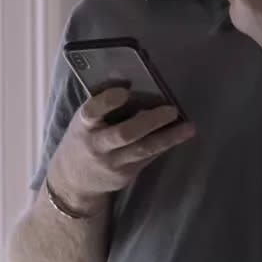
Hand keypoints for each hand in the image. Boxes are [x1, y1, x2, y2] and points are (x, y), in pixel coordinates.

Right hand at [46, 87, 195, 214]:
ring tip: (188, 128)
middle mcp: (96, 145)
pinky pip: (148, 159)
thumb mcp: (83, 121)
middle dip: (150, 121)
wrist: (73, 181)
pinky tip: (180, 136)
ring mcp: (111, 163)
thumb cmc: (83, 139)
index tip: (124, 91)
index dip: (107, 102)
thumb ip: (102, 105)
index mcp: (83, 125)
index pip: (91, 112)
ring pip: (142, 150)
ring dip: (167, 138)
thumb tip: (129, 79)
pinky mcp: (124, 175)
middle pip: (124, 134)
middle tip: (172, 109)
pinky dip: (164, 145)